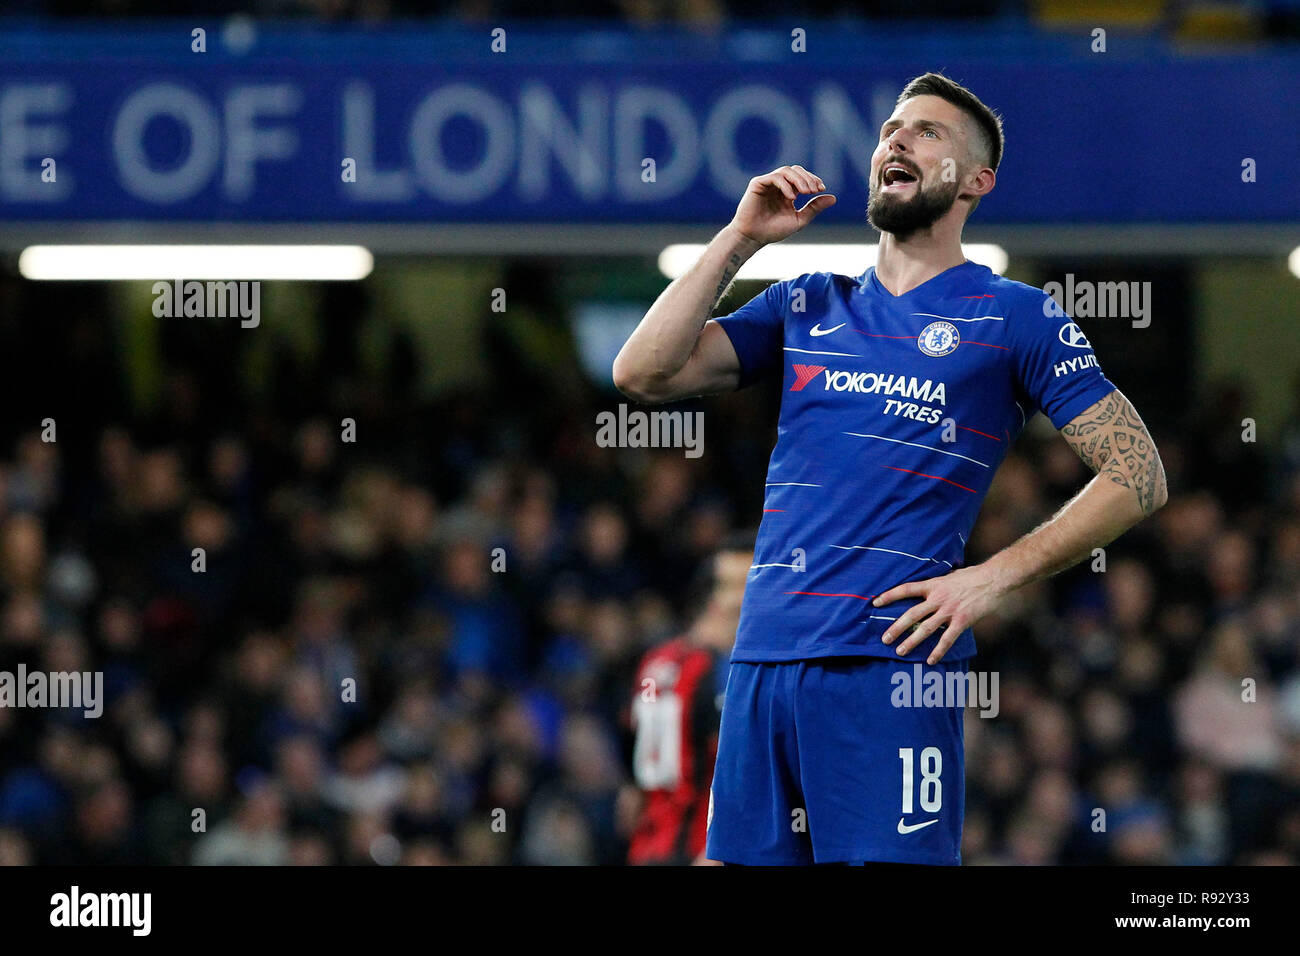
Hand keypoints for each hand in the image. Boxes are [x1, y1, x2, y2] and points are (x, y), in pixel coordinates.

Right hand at [729, 165, 835, 245]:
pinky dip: (786, 185)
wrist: (753, 238)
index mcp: (786, 191)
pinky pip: (775, 177)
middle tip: (814, 190)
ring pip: (786, 170)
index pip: (802, 177)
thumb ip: (814, 208)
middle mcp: (777, 185)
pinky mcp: (758, 184)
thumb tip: (834, 198)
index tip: (821, 189)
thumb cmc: (773, 231)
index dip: (813, 179)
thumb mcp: (799, 219)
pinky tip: (792, 197)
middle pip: (795, 170)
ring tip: (805, 193)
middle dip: (807, 178)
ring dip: (799, 179)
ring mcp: (767, 183)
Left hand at [874, 564, 1009, 663]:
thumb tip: (930, 587)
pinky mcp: (962, 620)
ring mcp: (949, 610)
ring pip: (925, 628)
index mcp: (933, 585)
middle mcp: (938, 598)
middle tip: (884, 639)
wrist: (994, 578)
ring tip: (900, 652)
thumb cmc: (973, 576)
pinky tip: (930, 661)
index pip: (906, 589)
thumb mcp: (950, 576)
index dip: (889, 595)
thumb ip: (938, 584)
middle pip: (911, 614)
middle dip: (896, 627)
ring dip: (911, 641)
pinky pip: (947, 639)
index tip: (875, 602)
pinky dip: (938, 651)